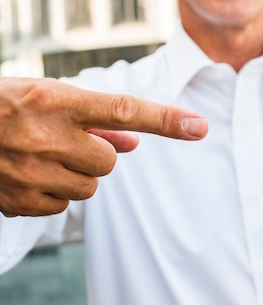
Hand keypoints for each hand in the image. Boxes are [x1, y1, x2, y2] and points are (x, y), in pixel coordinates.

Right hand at [0, 77, 207, 216]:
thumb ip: (94, 120)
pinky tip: (25, 175)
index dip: (165, 119)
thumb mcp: (46, 98)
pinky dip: (52, 193)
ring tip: (40, 156)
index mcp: (54, 100)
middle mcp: (43, 135)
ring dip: (74, 174)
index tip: (199, 127)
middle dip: (95, 154)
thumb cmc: (4, 107)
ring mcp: (28, 170)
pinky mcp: (16, 200)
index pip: (122, 109)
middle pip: (108, 161)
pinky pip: (62, 206)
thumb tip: (135, 143)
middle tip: (64, 142)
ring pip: (88, 187)